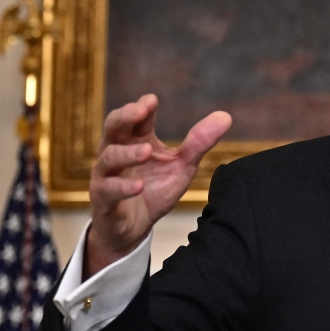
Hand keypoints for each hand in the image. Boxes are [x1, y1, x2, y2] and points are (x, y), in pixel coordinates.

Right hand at [86, 94, 231, 277]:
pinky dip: (123, 186)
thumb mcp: (182, 167)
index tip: (153, 101)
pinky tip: (138, 185)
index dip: (141, 107)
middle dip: (124, 117)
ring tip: (146, 151)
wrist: (134, 229)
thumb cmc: (154, 190)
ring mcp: (106, 175)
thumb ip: (199, 143)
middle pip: (112, 128)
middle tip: (140, 111)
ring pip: (109, 157)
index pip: (135, 118)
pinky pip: (108, 189)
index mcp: (135, 141)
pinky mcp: (103, 200)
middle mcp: (116, 153)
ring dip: (127, 153)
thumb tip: (226, 116)